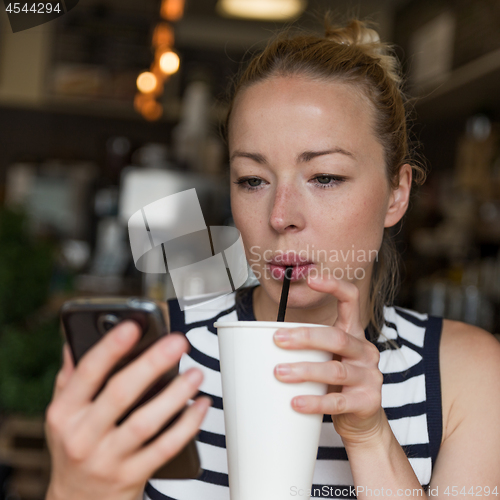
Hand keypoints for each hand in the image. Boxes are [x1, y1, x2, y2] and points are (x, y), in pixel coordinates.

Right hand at [45, 321, 210, 499]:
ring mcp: (108, 459)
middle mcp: (83, 436)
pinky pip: (165, 448)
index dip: (110, 348)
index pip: (87, 373)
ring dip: (175, 395)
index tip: (133, 325)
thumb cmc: (74, 447)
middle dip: (151, 364)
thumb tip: (76, 339)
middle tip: (177, 343)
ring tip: (195, 373)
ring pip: (145, 422)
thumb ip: (71, 377)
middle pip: (120, 394)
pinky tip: (200, 405)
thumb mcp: (62, 414)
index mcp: (65, 412)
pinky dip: (187, 426)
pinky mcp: (132, 476)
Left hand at [273, 275, 383, 445]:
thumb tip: (260, 337)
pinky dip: (314, 402)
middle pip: (337, 337)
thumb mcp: (326, 357)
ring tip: (279, 372)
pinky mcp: (367, 402)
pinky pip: (337, 402)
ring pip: (335, 370)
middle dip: (305, 336)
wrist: (361, 420)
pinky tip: (295, 402)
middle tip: (277, 339)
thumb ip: (306, 346)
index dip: (334, 287)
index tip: (312, 279)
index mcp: (354, 333)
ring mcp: (369, 376)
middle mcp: (365, 351)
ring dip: (304, 370)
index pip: (351, 300)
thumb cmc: (336, 383)